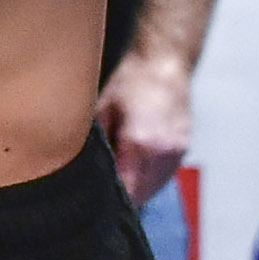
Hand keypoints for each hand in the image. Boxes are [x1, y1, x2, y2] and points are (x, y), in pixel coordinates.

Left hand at [96, 53, 194, 204]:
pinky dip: (147, 177)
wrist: (163, 60)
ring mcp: (177, 154)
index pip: (124, 192)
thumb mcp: (100, 109)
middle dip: (119, 195)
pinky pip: (162, 177)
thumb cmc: (129, 79)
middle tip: (97, 188)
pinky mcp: (184, 151)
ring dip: (134, 188)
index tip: (88, 199)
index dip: (105, 200)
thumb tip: (74, 171)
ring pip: (151, 190)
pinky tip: (133, 162)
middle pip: (139, 196)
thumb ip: (93, 145)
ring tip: (116, 171)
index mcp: (140, 144)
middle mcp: (163, 154)